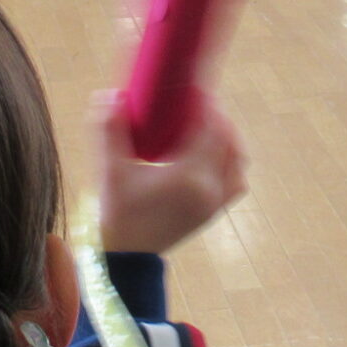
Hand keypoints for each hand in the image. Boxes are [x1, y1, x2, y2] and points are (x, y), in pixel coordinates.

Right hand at [96, 91, 246, 255]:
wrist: (126, 256)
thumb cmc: (117, 212)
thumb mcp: (110, 170)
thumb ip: (109, 129)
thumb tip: (109, 94)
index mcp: (188, 177)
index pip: (211, 129)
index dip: (207, 105)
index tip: (194, 90)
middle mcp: (208, 190)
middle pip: (228, 141)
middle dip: (218, 118)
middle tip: (199, 103)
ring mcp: (214, 204)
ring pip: (237, 162)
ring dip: (228, 139)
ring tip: (208, 126)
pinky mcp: (212, 213)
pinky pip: (235, 183)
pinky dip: (231, 164)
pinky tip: (214, 155)